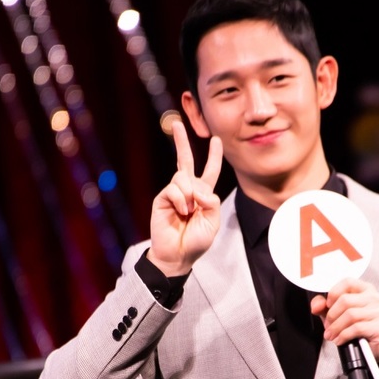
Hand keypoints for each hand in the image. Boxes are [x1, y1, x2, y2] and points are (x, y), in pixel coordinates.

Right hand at [147, 120, 222, 275]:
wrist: (178, 255)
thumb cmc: (196, 241)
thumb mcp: (213, 221)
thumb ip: (212, 201)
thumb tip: (197, 187)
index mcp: (203, 195)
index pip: (209, 172)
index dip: (213, 156)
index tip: (216, 140)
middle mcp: (187, 191)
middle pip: (185, 161)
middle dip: (181, 142)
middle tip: (176, 123)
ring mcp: (173, 194)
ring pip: (183, 177)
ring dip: (190, 194)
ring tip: (188, 212)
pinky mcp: (162, 198)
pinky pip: (174, 188)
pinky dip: (181, 200)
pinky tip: (181, 212)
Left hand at [310, 278, 378, 361]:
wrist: (370, 347)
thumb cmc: (355, 327)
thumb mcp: (335, 313)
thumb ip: (323, 306)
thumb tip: (316, 306)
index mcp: (364, 289)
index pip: (347, 282)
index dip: (333, 294)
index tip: (328, 305)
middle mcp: (374, 298)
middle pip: (346, 300)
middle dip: (332, 315)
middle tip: (328, 326)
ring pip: (351, 315)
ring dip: (336, 328)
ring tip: (331, 335)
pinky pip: (357, 328)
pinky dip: (343, 336)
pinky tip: (339, 340)